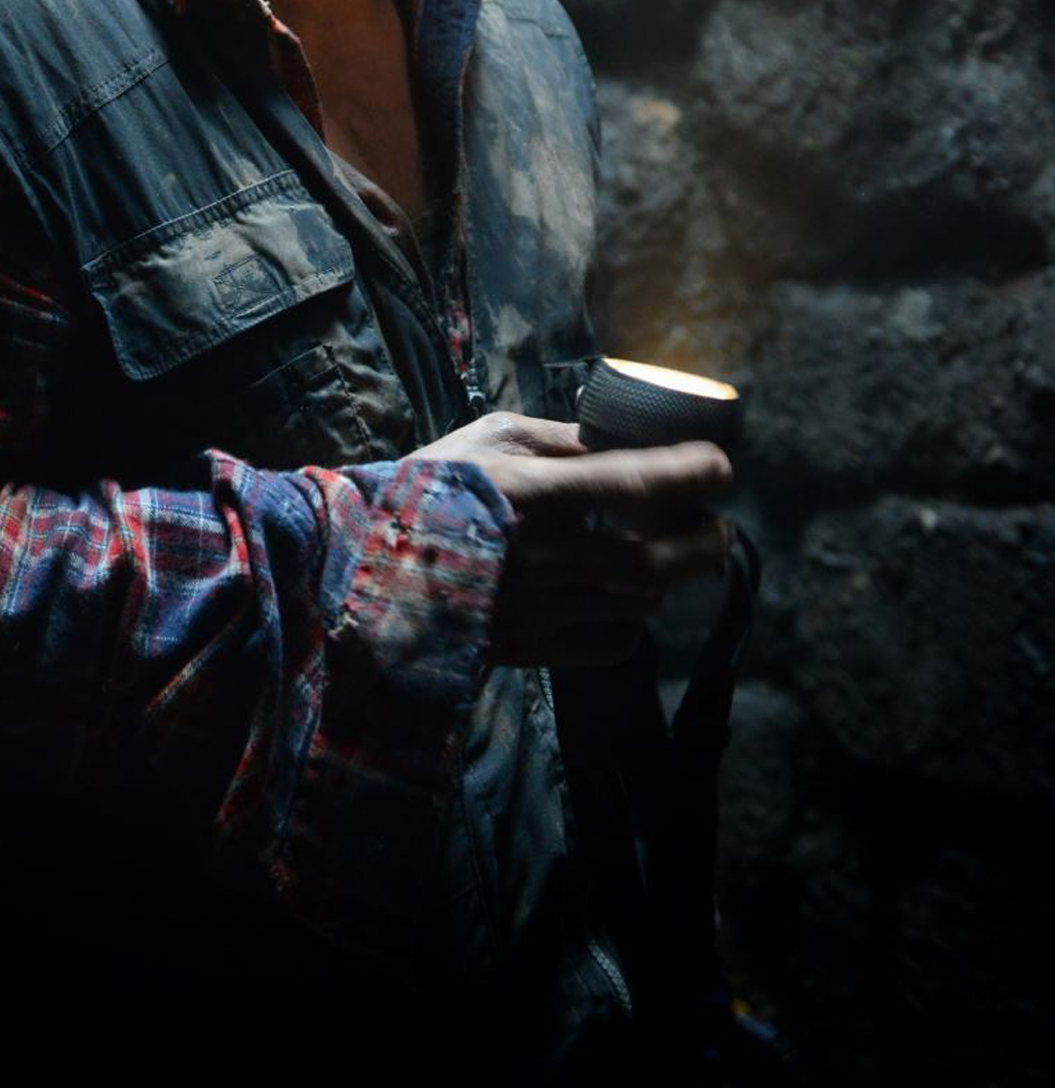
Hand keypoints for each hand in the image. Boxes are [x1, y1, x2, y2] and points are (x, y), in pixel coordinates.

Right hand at [412, 410, 732, 667]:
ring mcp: (534, 609)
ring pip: (636, 601)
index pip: (624, 485)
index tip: (722, 467)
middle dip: (700, 543)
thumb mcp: (485, 439)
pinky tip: (634, 598)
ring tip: (682, 554)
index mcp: (524, 495)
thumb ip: (556, 438)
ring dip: (672, 578)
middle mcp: (536, 556)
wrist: (366, 567)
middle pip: (647, 559)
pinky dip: (637, 622)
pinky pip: (609, 644)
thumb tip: (619, 440)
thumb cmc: (429, 488)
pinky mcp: (529, 649)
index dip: (683, 475)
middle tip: (719, 527)